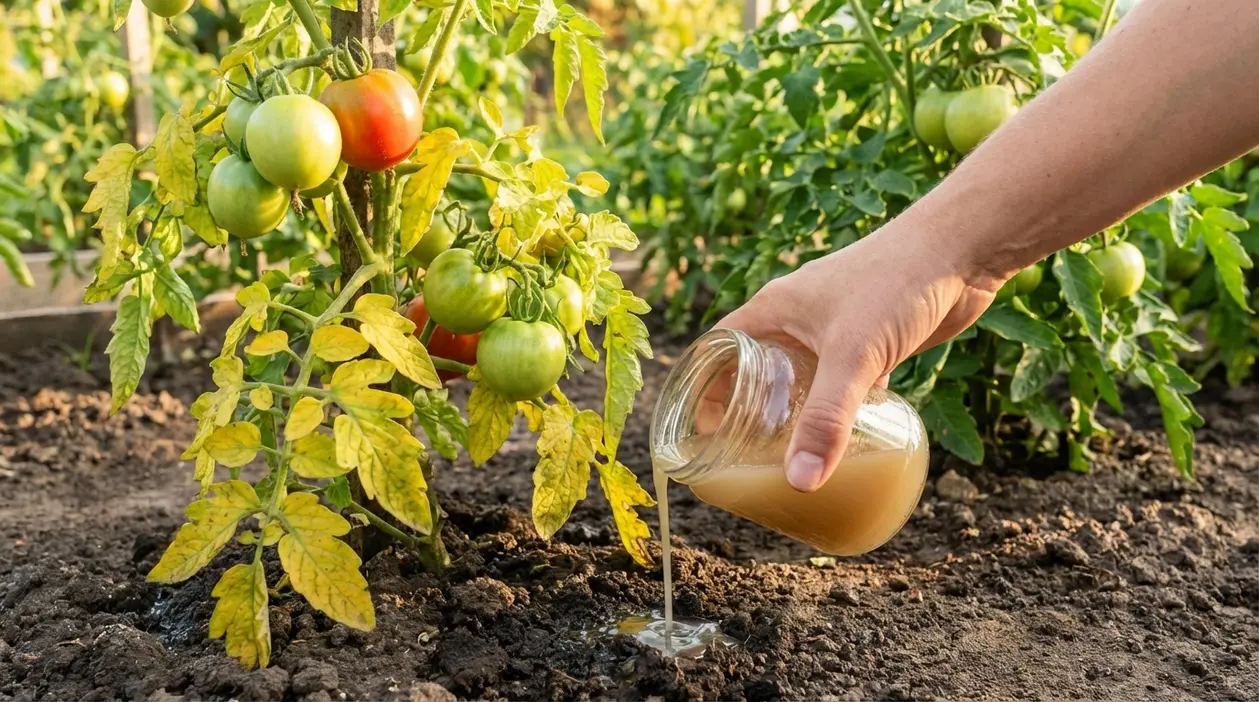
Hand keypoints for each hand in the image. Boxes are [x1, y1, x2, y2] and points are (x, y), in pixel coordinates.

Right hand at [716, 220, 996, 491]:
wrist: (962, 249)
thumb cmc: (896, 281)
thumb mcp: (853, 356)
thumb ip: (825, 418)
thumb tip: (800, 481)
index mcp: (774, 309)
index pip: (718, 349)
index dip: (703, 388)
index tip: (698, 430)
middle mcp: (797, 318)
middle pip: (755, 367)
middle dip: (746, 409)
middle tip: (740, 456)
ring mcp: (835, 329)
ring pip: (800, 377)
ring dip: (793, 410)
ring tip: (785, 455)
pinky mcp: (871, 341)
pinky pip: (839, 381)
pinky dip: (835, 407)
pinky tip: (842, 436)